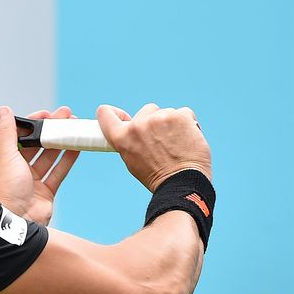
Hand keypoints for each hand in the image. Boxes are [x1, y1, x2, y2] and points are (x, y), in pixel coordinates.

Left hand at [0, 106, 79, 225]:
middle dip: (51, 130)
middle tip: (66, 117)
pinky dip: (68, 159)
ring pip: (50, 156)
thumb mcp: (6, 156)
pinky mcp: (46, 191)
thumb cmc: (7, 192)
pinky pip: (59, 171)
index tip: (47, 114)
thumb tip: (4, 111)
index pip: (21, 135)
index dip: (34, 123)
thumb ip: (8, 132)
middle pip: (37, 144)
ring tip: (74, 128)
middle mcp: (18, 169)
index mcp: (5, 160)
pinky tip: (77, 147)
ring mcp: (33, 181)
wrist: (19, 221)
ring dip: (61, 142)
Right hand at [97, 103, 211, 191]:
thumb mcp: (132, 160)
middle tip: (161, 141)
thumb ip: (129, 140)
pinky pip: (183, 112)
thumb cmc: (158, 176)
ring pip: (166, 112)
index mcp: (122, 137)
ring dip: (171, 123)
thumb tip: (131, 127)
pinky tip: (188, 138)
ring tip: (177, 143)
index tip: (123, 117)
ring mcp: (158, 119)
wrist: (183, 183)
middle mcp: (138, 126)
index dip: (114, 113)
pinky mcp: (179, 116)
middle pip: (146, 111)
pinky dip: (187, 123)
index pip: (105, 114)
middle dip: (153, 122)